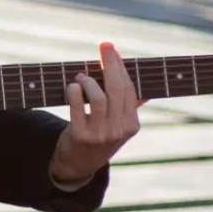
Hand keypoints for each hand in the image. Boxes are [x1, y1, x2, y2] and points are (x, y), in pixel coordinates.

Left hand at [50, 41, 141, 185]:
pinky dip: (75, 92)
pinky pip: (78, 108)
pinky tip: (72, 86)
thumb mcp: (117, 127)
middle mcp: (119, 130)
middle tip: (104, 46)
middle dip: (111, 64)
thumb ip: (127, 108)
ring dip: (89, 81)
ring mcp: (101, 134)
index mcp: (132, 125)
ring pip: (99, 98)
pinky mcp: (81, 136)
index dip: (120, 67)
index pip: (129, 90)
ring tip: (81, 76)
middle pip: (117, 90)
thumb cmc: (97, 138)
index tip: (112, 50)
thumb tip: (140, 88)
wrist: (77, 165)